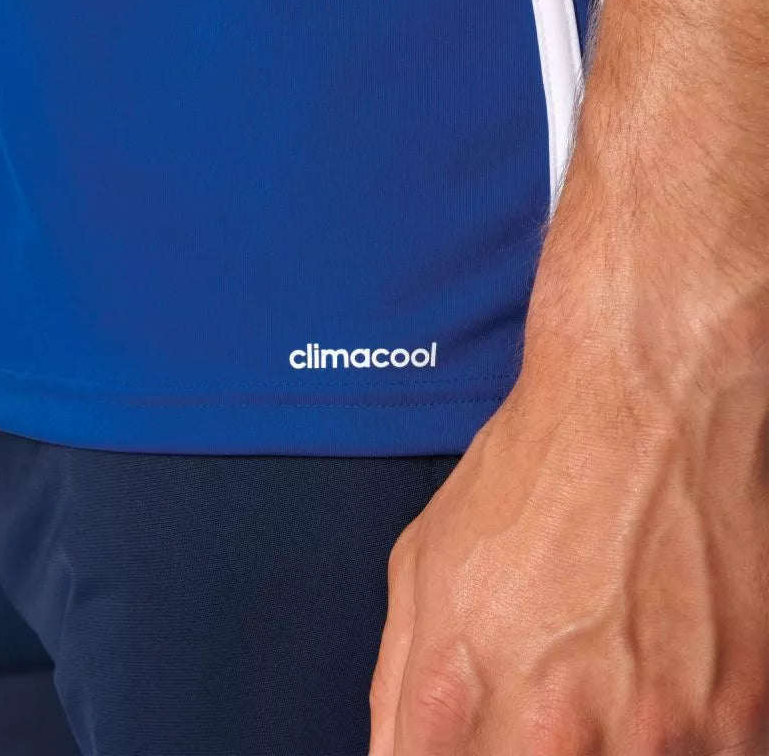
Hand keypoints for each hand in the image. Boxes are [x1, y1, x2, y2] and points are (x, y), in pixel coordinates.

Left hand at [368, 321, 768, 753]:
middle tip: (544, 695)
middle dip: (526, 748)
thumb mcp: (422, 564)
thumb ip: (397, 683)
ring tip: (604, 673)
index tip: (472, 739)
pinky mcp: (733, 720)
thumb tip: (399, 751)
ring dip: (606, 746)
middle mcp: (549, 733)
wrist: (640, 409)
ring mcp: (650, 736)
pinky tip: (656, 672)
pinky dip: (671, 734)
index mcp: (454, 697)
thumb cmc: (533, 472)